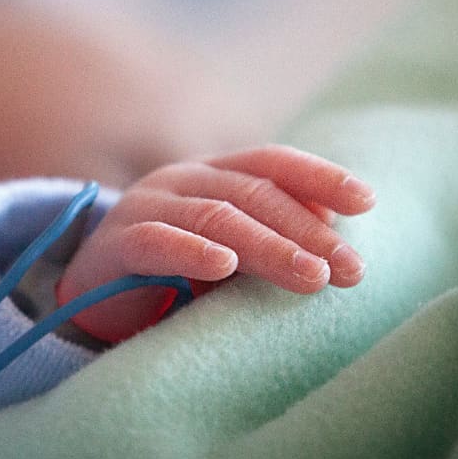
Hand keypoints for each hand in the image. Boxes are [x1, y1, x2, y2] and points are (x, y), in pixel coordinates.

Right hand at [57, 145, 375, 342]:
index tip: (367, 202)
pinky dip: (191, 251)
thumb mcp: (230, 251)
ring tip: (311, 278)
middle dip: (307, 231)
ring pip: (216, 218)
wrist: (90, 296)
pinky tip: (223, 266)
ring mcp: (145, 207)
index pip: (271, 162)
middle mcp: (182, 180)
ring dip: (269, 248)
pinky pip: (155, 242)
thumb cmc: (174, 275)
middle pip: (253, 194)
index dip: (319, 177)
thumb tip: (333, 228)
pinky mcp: (114, 245)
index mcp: (213, 175)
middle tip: (349, 269)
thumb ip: (271, 234)